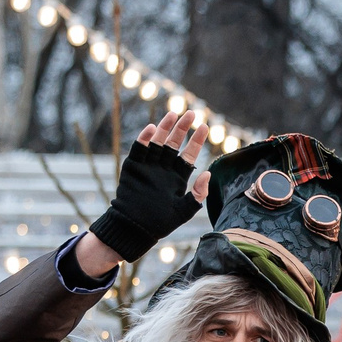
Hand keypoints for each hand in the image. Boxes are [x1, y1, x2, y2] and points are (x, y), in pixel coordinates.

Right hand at [76, 110, 211, 275]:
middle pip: (174, 143)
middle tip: (191, 113)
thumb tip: (208, 173)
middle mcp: (163, 168)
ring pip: (157, 141)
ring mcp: (148, 166)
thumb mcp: (184, 210)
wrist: (135, 227)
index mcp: (176, 177)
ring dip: (165, 128)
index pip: (189, 154)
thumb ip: (197, 194)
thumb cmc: (160, 222)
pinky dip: (144, 139)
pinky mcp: (133, 167)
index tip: (204, 127)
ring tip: (173, 114)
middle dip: (182, 128)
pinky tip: (153, 128)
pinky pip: (139, 149)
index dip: (196, 140)